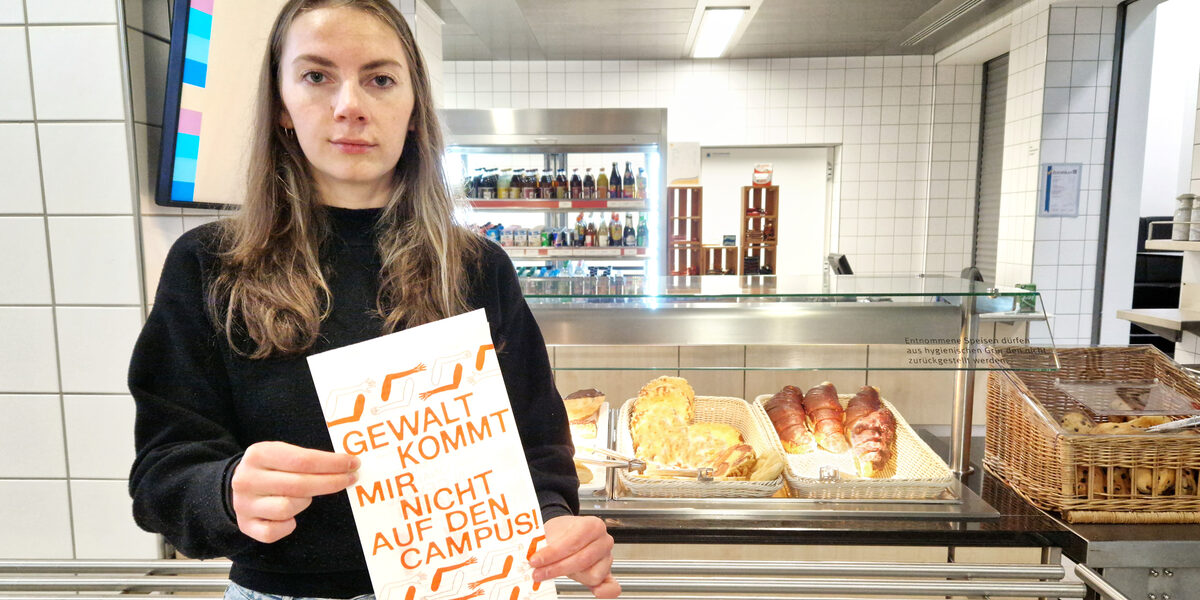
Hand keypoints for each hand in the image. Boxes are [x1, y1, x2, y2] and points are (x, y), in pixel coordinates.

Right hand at [231, 441, 359, 542]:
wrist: (235, 485)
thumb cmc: (270, 468)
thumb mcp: (282, 453)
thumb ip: (308, 458)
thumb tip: (347, 464)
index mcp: (258, 454)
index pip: (303, 460)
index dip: (332, 464)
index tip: (353, 464)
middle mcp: (247, 479)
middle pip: (299, 484)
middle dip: (331, 482)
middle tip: (350, 479)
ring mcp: (244, 504)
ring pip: (287, 508)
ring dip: (304, 502)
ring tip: (305, 496)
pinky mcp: (245, 525)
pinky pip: (274, 532)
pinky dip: (287, 526)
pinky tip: (291, 517)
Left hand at [530, 516, 618, 597]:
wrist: (567, 531)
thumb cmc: (562, 532)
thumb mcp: (551, 530)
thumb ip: (545, 543)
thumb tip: (535, 557)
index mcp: (593, 525)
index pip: (573, 541)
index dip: (552, 553)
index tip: (535, 560)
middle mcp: (604, 541)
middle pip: (581, 559)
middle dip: (556, 568)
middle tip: (537, 572)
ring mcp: (607, 558)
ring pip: (592, 574)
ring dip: (570, 576)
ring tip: (552, 573)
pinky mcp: (607, 574)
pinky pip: (612, 585)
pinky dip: (606, 591)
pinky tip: (597, 592)